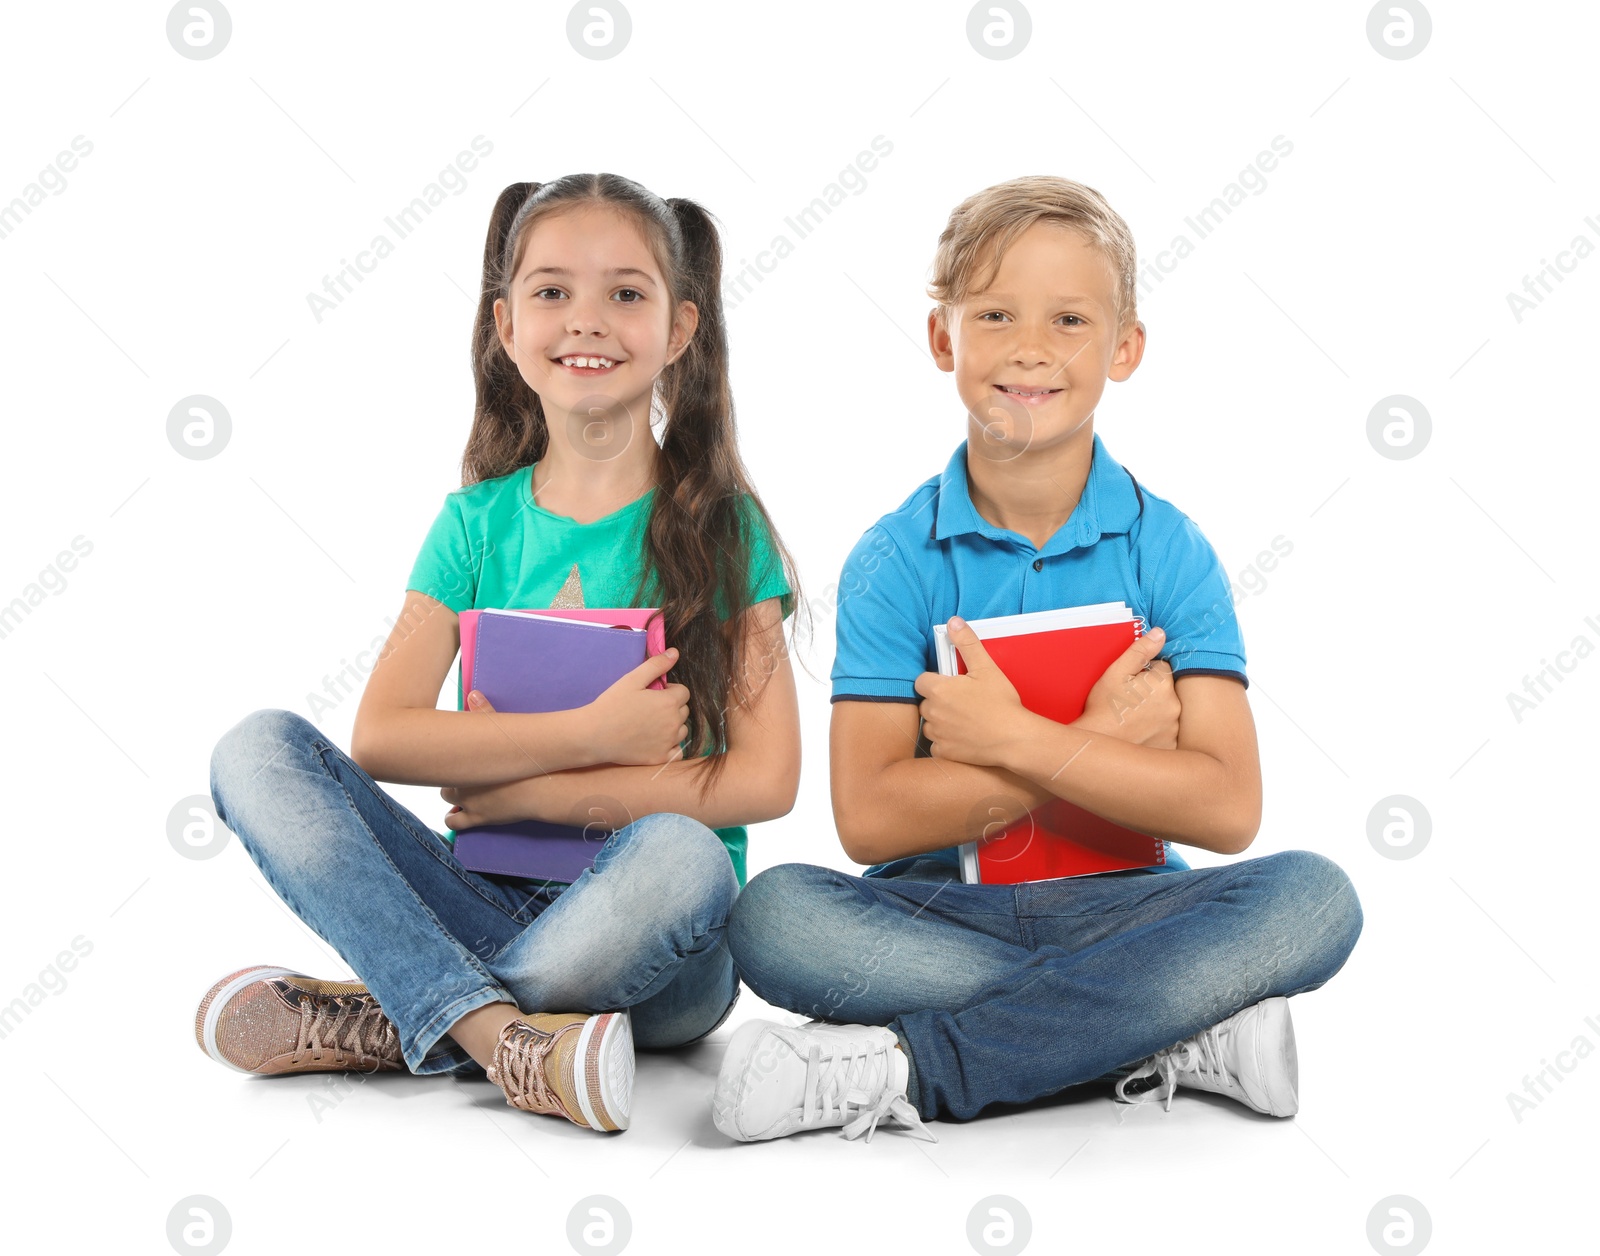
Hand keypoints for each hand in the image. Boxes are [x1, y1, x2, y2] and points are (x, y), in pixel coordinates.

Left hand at [442, 694, 549, 827]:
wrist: (543, 788)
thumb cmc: (525, 760)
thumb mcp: (504, 732)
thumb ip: (485, 712)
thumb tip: (472, 694)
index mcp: (462, 762)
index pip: (441, 761)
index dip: (446, 761)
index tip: (450, 760)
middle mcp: (459, 783)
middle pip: (443, 782)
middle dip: (450, 780)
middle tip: (461, 776)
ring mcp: (467, 804)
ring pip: (447, 802)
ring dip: (452, 799)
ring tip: (460, 796)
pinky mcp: (477, 819)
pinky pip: (454, 823)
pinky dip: (454, 820)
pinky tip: (459, 816)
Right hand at [580, 647, 690, 765]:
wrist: (593, 735)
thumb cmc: (611, 705)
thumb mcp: (632, 679)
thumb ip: (656, 665)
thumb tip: (675, 653)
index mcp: (669, 702)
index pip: (683, 692)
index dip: (669, 690)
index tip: (653, 693)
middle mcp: (674, 723)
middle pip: (684, 710)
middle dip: (671, 706)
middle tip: (649, 708)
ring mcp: (669, 742)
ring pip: (682, 730)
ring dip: (673, 725)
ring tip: (651, 724)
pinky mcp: (661, 758)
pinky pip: (678, 752)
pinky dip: (672, 746)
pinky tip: (656, 741)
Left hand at [913, 616, 1026, 767]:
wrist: (1014, 738)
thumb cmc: (1001, 704)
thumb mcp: (986, 667)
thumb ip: (967, 643)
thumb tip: (954, 622)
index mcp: (939, 690)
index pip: (922, 681)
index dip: (935, 681)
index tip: (950, 684)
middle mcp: (933, 712)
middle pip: (926, 702)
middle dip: (939, 700)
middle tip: (962, 701)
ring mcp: (938, 734)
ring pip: (930, 724)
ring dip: (940, 721)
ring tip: (964, 718)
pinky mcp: (945, 752)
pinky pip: (937, 745)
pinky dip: (946, 741)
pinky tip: (963, 736)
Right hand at [1074, 626, 1179, 748]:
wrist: (1097, 742)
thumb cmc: (1103, 707)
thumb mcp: (1116, 672)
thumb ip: (1141, 650)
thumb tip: (1161, 634)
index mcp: (1163, 684)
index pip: (1162, 670)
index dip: (1145, 675)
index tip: (1130, 685)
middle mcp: (1174, 706)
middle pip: (1167, 691)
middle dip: (1153, 693)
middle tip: (1130, 702)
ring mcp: (1173, 728)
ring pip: (1168, 711)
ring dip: (1156, 712)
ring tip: (1133, 718)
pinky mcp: (1169, 745)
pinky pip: (1168, 732)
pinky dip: (1157, 731)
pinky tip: (1139, 731)